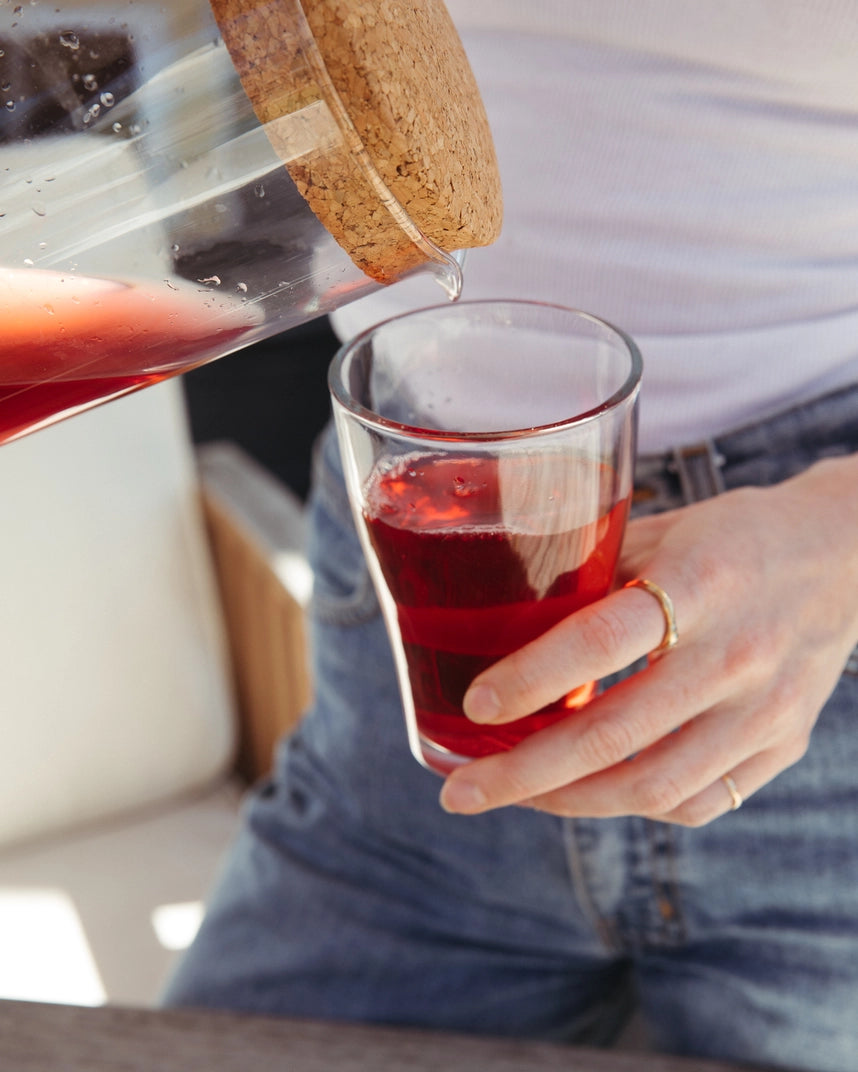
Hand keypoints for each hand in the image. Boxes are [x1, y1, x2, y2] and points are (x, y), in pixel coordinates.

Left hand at [439, 455, 857, 824]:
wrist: (847, 557)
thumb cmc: (738, 536)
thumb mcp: (664, 530)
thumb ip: (593, 572)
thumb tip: (504, 614)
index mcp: (699, 583)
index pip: (602, 640)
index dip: (531, 677)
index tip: (475, 706)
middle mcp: (735, 655)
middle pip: (614, 736)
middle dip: (524, 774)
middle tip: (460, 791)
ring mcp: (764, 711)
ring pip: (653, 788)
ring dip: (570, 802)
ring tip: (516, 797)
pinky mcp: (781, 744)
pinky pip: (699, 802)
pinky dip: (635, 806)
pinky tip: (592, 792)